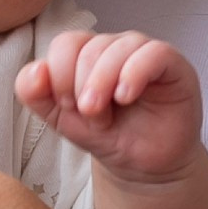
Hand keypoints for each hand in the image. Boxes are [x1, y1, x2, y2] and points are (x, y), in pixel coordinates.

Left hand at [16, 27, 204, 183]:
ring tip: (106, 117)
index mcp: (86, 54)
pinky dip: (133, 74)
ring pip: (116, 48)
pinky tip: (125, 97)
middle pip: (88, 48)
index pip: (65, 44)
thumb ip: (36, 95)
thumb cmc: (107, 135)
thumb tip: (35, 70)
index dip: (60, 76)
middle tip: (91, 116)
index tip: (68, 107)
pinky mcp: (172, 63)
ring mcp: (144, 52)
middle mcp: (115, 47)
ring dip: (103, 85)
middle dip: (82, 88)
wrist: (142, 164)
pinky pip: (153, 53)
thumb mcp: (61, 119)